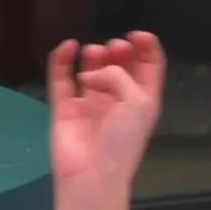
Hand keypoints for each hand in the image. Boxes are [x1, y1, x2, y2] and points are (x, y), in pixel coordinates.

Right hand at [47, 32, 165, 209]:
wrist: (93, 174)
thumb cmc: (124, 140)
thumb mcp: (138, 102)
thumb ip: (119, 76)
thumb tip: (91, 72)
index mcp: (144, 101)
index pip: (149, 69)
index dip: (147, 48)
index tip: (138, 35)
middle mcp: (119, 100)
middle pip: (120, 66)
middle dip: (119, 51)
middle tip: (116, 48)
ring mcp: (91, 103)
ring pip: (92, 69)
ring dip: (95, 56)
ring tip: (95, 54)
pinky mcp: (65, 107)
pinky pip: (61, 78)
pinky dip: (63, 60)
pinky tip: (69, 47)